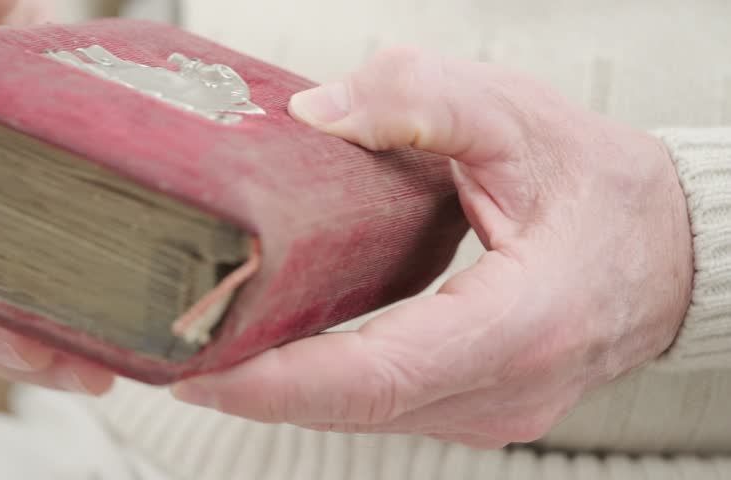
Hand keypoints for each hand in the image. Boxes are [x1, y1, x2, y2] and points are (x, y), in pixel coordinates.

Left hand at [171, 48, 693, 447]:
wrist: (660, 245)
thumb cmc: (596, 184)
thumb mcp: (514, 115)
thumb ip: (415, 99)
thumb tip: (313, 113)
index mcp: (522, 324)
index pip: (380, 374)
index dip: (282, 383)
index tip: (201, 372)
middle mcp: (506, 388)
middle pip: (358, 405)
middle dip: (258, 387)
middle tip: (174, 349)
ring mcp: (492, 410)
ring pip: (366, 414)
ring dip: (285, 389)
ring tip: (212, 346)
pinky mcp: (478, 407)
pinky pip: (385, 406)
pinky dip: (325, 385)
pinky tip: (281, 353)